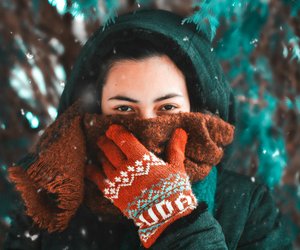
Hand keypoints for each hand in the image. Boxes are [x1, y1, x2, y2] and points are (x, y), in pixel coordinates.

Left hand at [86, 124, 196, 247]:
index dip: (116, 131)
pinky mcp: (114, 195)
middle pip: (110, 149)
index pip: (123, 139)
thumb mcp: (177, 167)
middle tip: (104, 137)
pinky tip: (88, 168)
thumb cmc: (174, 191)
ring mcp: (118, 182)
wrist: (166, 217)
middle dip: (105, 141)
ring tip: (100, 150)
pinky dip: (92, 172)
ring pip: (103, 163)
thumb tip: (181, 131)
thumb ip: (176, 148)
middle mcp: (126, 168)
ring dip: (101, 154)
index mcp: (141, 159)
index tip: (112, 128)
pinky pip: (98, 181)